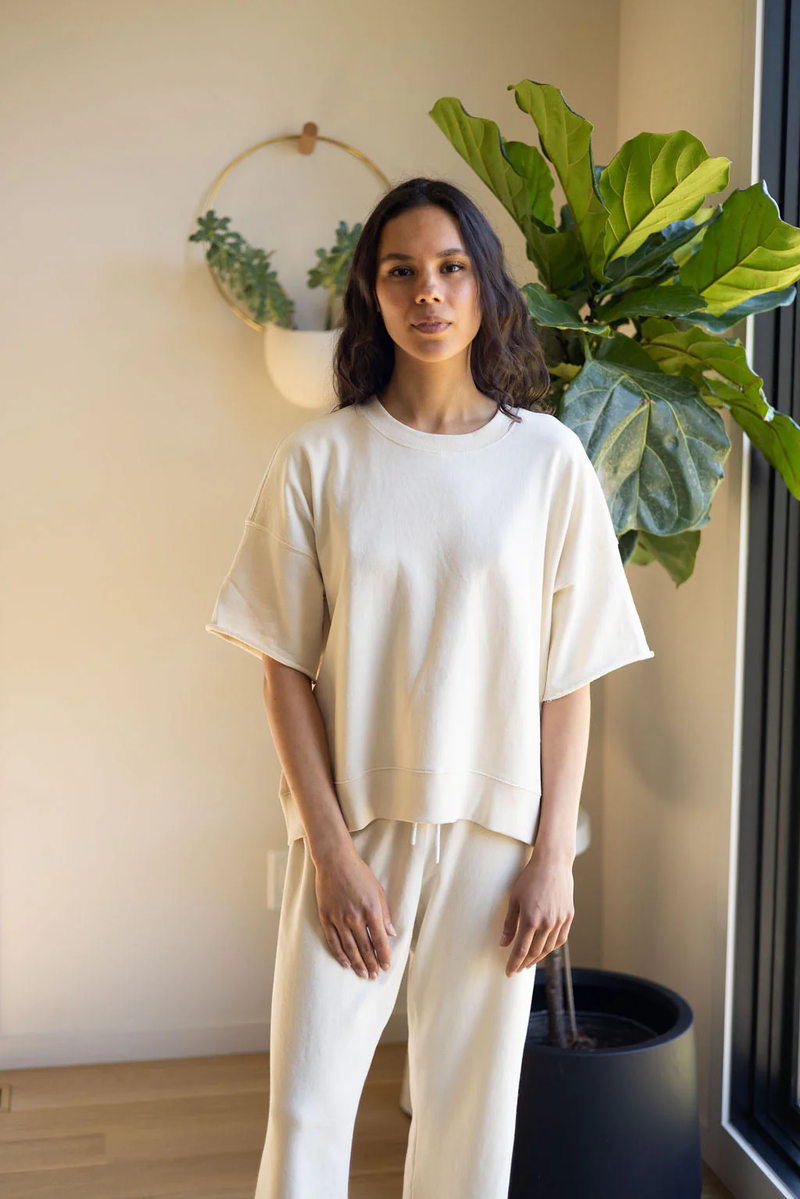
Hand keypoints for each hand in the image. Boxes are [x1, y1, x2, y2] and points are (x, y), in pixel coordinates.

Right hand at [314, 843, 396, 979]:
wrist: (335, 861)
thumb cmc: (360, 874)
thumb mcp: (378, 891)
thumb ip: (385, 914)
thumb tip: (391, 934)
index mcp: (372, 910)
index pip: (380, 940)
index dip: (384, 955)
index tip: (386, 966)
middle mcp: (355, 917)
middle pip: (365, 947)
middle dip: (372, 964)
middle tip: (375, 976)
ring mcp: (339, 918)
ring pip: (349, 948)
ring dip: (357, 963)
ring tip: (363, 974)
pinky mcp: (326, 917)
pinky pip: (333, 941)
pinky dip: (339, 954)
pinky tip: (345, 963)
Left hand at [499, 846, 574, 976]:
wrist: (553, 863)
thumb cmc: (529, 878)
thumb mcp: (514, 899)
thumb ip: (509, 924)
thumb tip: (503, 944)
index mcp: (530, 919)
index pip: (521, 950)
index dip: (514, 963)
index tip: (508, 973)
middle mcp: (547, 923)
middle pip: (534, 952)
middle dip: (524, 963)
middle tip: (517, 969)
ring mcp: (560, 921)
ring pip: (548, 948)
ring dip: (538, 957)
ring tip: (529, 961)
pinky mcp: (569, 917)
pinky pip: (560, 939)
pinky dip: (551, 947)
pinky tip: (544, 949)